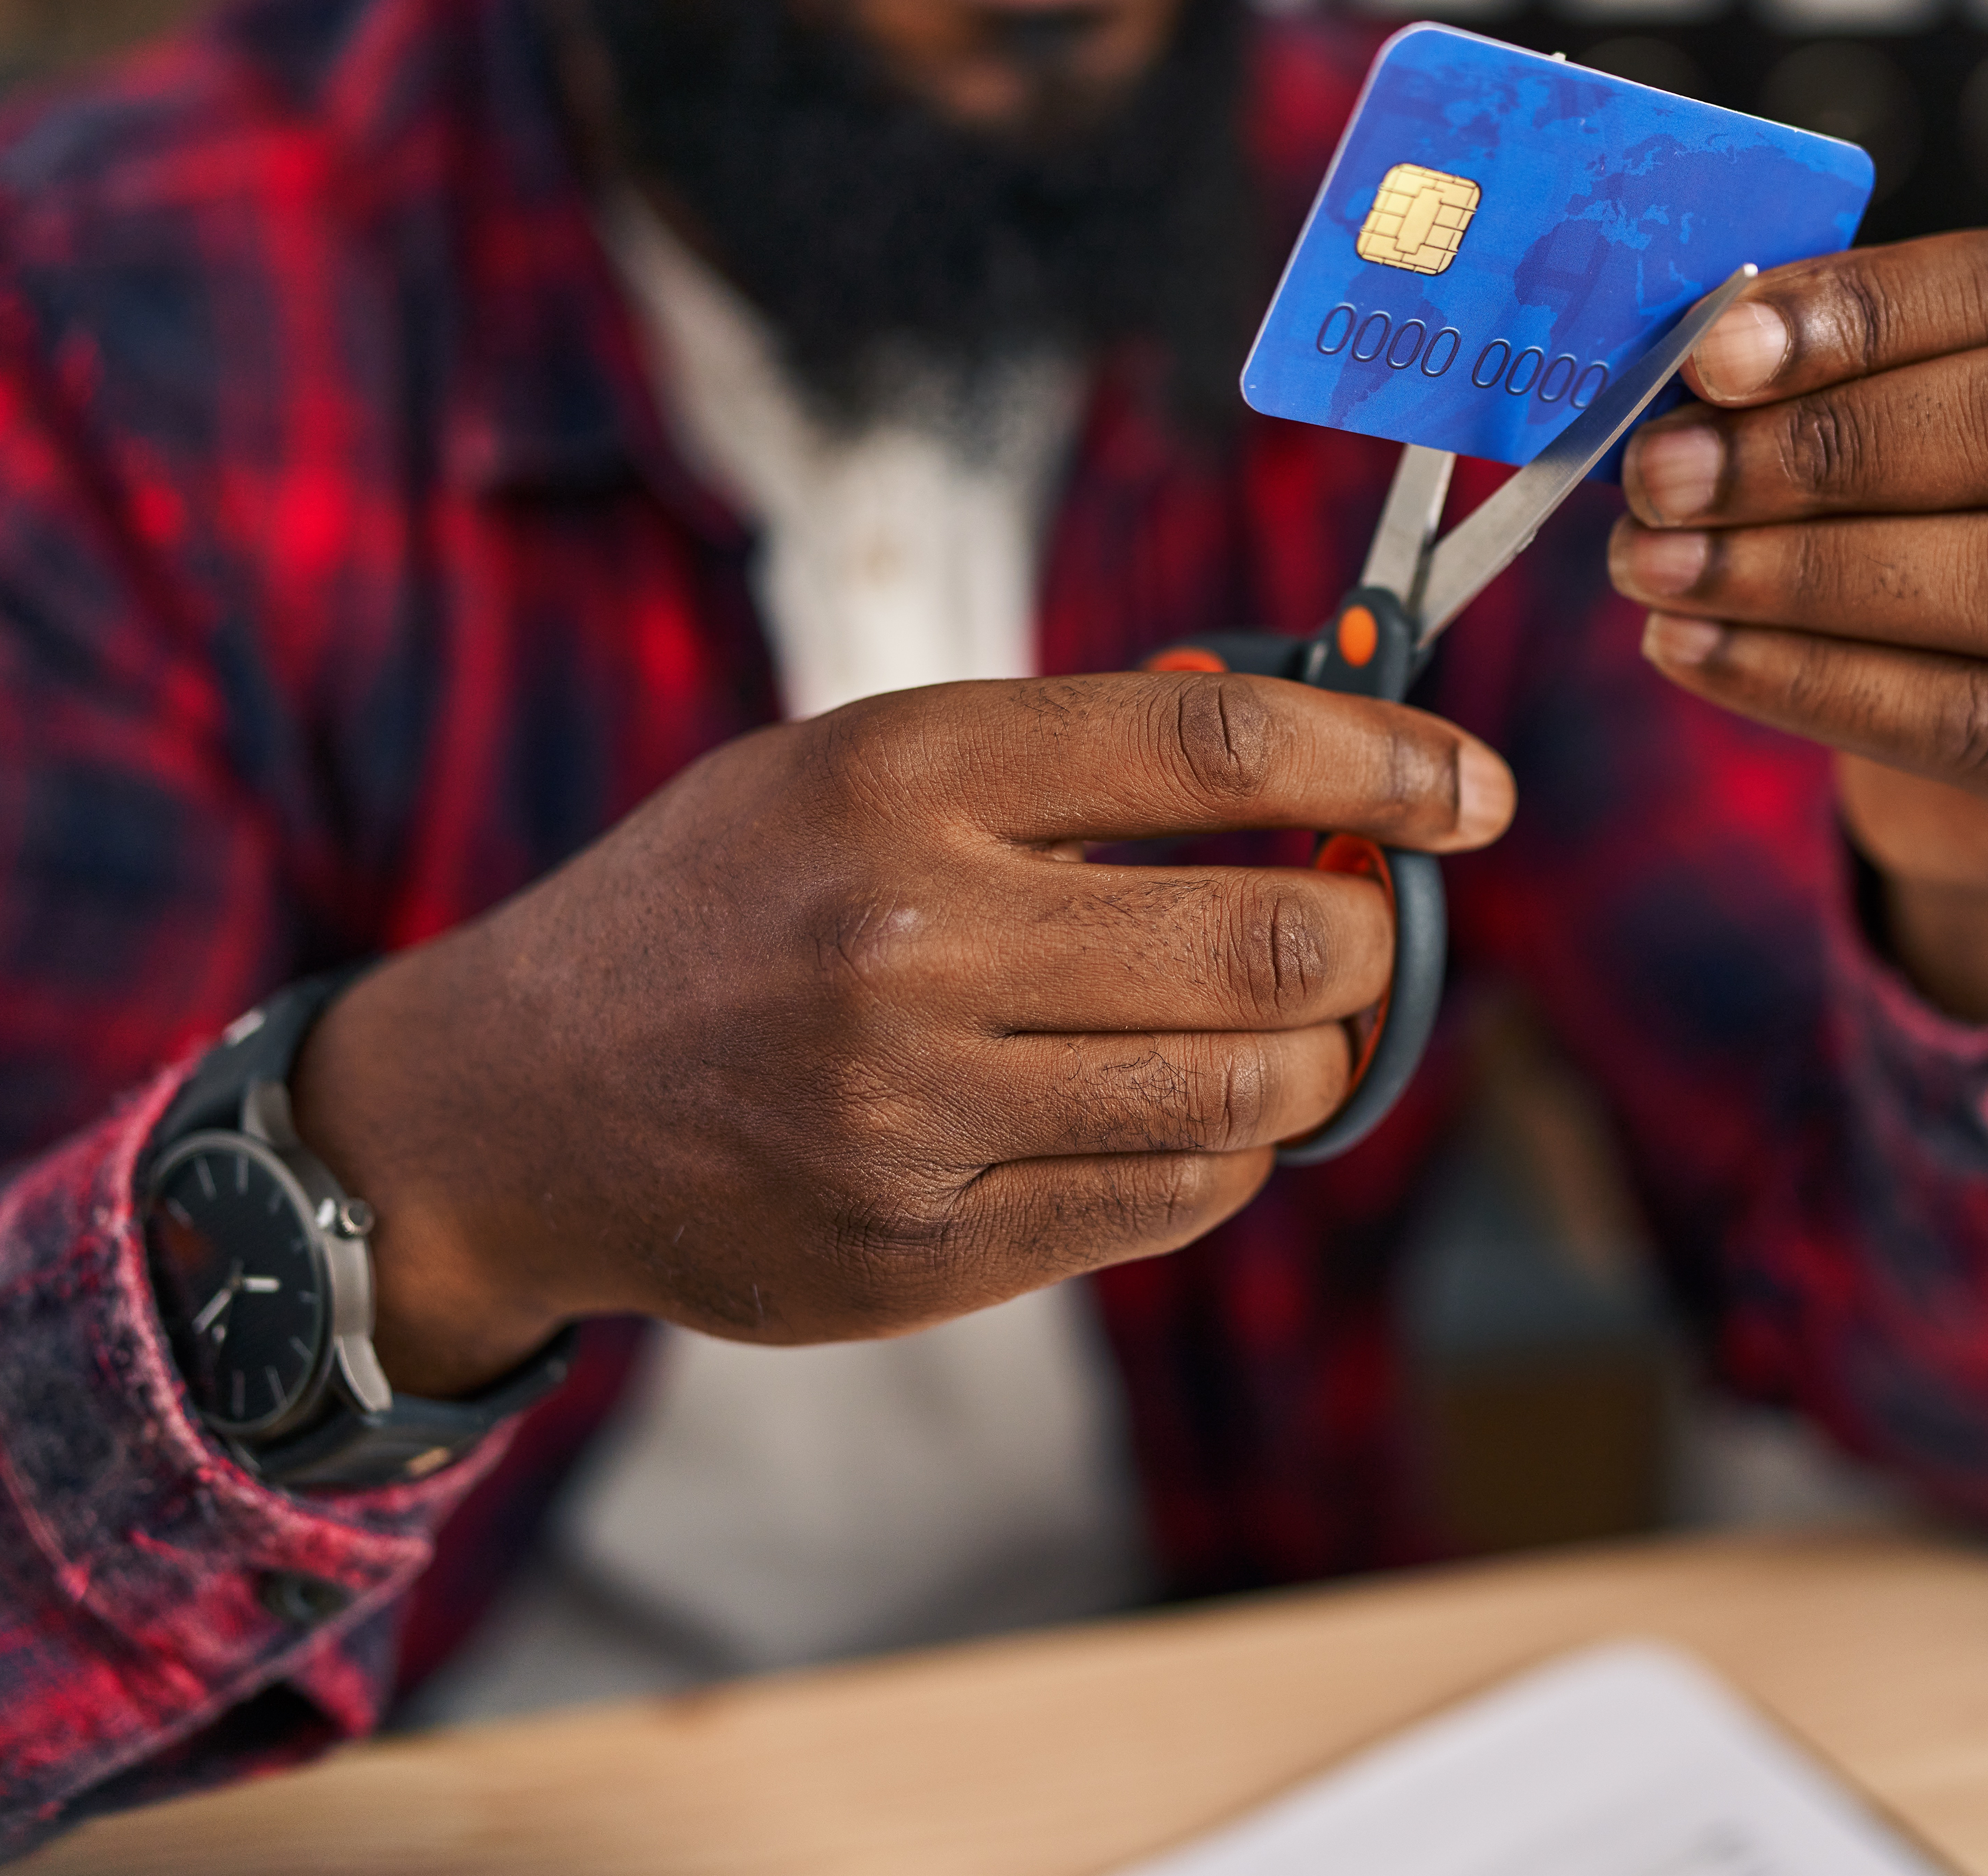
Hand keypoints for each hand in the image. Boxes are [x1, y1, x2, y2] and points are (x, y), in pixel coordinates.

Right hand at [292, 675, 1514, 1395]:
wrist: (513, 1107)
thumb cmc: (720, 906)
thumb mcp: (854, 766)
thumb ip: (1067, 756)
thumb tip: (1300, 732)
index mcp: (897, 775)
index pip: (1210, 749)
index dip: (1380, 762)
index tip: (1474, 787)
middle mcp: (906, 942)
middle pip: (1265, 938)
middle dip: (1370, 934)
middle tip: (1370, 922)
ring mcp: (910, 1116)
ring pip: (1245, 1094)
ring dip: (1318, 1054)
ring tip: (1290, 1018)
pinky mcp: (916, 1255)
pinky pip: (1170, 1209)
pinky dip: (1229, 1156)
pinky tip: (1194, 1110)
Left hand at [1609, 226, 1987, 1017]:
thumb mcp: (1950, 424)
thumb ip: (1859, 369)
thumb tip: (1707, 347)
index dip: (1870, 311)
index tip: (1714, 351)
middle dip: (1824, 447)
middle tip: (1664, 471)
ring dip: (1800, 571)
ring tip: (1656, 566)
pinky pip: (1977, 723)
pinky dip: (1811, 685)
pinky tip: (1696, 652)